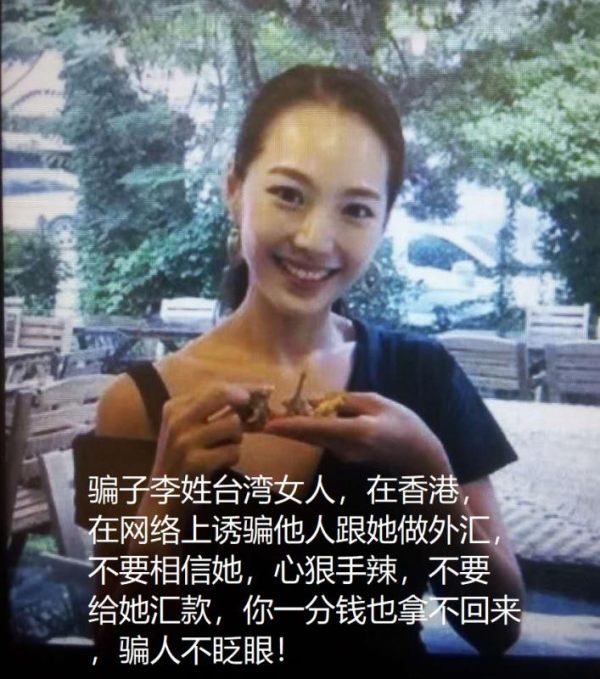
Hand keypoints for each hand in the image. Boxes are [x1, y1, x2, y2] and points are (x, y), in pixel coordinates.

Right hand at [151, 382, 269, 478]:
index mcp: (175, 407)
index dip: (245, 388)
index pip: (217, 387)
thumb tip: (252, 394)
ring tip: (223, 449)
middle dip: (245, 404)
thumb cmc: (182, 459)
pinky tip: (219, 464)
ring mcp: (184, 441)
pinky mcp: (195, 463)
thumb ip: (213, 411)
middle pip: (224, 395)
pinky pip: (233, 451)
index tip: (266, 389)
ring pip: (233, 424)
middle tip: (255, 415)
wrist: (162, 498)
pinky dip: (232, 458)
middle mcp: (177, 419)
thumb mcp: (189, 429)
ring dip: (236, 439)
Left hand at [264, 392, 451, 475]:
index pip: (316, 428)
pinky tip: (305, 417)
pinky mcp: (345, 456)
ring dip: (296, 427)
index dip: (291, 426)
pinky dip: (311, 429)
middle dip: (283, 427)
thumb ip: (347, 401)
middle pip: (308, 436)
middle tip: (258, 419)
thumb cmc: (405, 427)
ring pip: (314, 438)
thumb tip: (319, 401)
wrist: (420, 461)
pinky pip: (323, 440)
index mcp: (355, 432)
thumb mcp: (379, 403)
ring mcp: (343, 456)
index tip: (268, 425)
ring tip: (276, 414)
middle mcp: (344, 448)